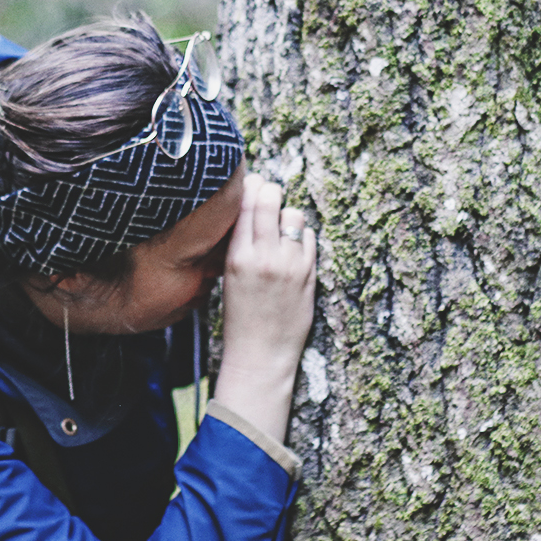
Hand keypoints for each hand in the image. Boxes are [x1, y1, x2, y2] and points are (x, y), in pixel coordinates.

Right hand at [215, 174, 316, 444]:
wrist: (261, 354)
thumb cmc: (240, 316)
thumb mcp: (229, 276)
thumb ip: (239, 244)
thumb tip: (250, 206)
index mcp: (237, 257)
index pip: (244, 204)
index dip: (249, 187)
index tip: (250, 185)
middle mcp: (264, 257)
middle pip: (270, 200)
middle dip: (269, 192)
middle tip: (268, 196)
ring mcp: (290, 265)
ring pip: (294, 216)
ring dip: (288, 217)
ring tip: (282, 229)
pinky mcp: (309, 274)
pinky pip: (311, 238)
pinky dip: (303, 238)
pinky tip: (294, 250)